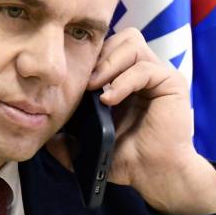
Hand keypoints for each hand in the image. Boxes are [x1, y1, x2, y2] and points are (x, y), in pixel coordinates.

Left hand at [86, 29, 215, 214]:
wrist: (155, 176)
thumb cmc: (129, 160)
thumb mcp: (91, 145)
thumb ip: (69, 139)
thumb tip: (45, 137)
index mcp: (125, 79)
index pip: (106, 48)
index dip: (89, 58)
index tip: (71, 78)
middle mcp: (143, 72)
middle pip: (119, 37)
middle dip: (98, 57)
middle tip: (83, 84)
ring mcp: (157, 75)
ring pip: (132, 44)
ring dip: (108, 64)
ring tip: (95, 88)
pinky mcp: (170, 83)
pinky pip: (144, 68)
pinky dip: (123, 81)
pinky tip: (110, 100)